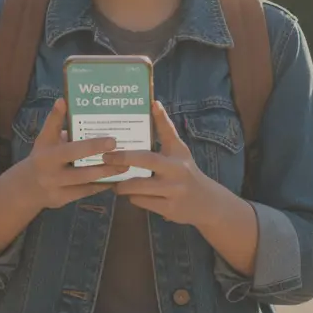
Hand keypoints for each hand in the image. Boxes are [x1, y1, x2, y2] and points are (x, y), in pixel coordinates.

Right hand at [20, 99, 119, 209]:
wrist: (26, 187)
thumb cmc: (41, 156)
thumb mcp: (44, 138)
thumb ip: (55, 121)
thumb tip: (63, 100)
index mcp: (48, 156)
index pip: (73, 150)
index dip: (93, 146)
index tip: (113, 141)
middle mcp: (52, 175)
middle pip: (82, 171)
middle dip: (105, 165)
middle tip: (125, 157)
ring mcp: (58, 189)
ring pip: (87, 184)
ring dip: (107, 176)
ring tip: (126, 167)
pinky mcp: (63, 201)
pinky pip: (86, 193)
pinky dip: (101, 186)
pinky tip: (116, 179)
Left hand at [105, 101, 220, 227]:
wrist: (206, 203)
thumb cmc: (187, 173)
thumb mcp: (180, 152)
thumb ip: (166, 131)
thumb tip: (154, 103)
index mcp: (179, 153)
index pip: (169, 132)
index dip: (161, 118)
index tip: (152, 104)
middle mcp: (177, 169)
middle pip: (145, 160)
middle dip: (122, 158)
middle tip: (106, 157)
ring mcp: (173, 190)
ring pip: (137, 186)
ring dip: (123, 185)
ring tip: (116, 183)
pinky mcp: (168, 208)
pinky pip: (141, 201)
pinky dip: (133, 198)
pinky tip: (133, 195)